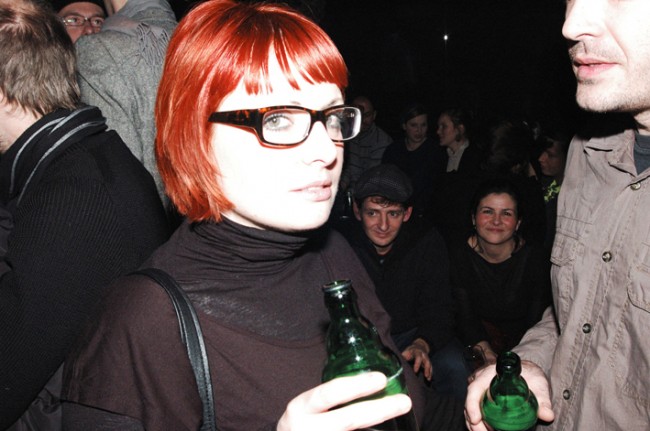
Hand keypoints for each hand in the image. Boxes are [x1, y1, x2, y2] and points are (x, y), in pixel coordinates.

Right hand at [277, 372, 412, 430]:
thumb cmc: (303, 424)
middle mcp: (307, 428)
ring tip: (400, 412)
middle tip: (404, 401)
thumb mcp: (308, 407)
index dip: (356, 386)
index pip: (330, 393)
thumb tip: (372, 384)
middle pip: (349, 419)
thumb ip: (331, 399)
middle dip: (380, 409)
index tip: (381, 379)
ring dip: (379, 428)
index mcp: (301, 408)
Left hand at [401, 340, 431, 380]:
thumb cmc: (409, 351)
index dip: (417, 364)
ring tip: (428, 378)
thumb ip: (402, 357)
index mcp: (416, 351)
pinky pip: (430, 367)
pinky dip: (430, 373)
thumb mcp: (406, 352)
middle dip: (426, 368)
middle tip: (425, 375)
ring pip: (429, 364)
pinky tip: (429, 379)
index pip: (418, 357)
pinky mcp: (428, 361)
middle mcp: (422, 354)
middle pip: (426, 361)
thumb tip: (396, 363)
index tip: (415, 371)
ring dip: (429, 371)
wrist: (418, 346)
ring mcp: (426, 358)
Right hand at [464, 360, 554, 430]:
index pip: (475, 388)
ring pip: (470, 406)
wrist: (529, 374)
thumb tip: (547, 415)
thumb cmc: (532, 376)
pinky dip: (477, 422)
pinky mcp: (482, 397)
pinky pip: (475, 409)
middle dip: (472, 419)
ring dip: (474, 423)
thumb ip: (543, 401)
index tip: (476, 419)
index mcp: (491, 373)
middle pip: (470, 400)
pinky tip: (486, 430)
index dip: (471, 403)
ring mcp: (480, 389)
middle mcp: (481, 380)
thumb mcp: (539, 386)